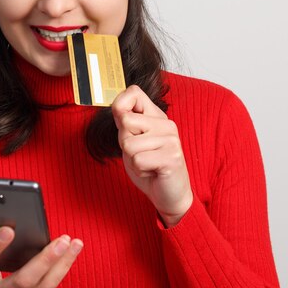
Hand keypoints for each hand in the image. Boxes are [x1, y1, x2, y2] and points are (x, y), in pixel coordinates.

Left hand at [112, 85, 192, 225]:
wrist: (170, 195)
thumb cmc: (149, 167)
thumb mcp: (132, 141)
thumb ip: (126, 123)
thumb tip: (116, 106)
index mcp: (157, 116)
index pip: (134, 92)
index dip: (120, 105)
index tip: (124, 124)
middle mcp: (166, 124)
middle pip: (125, 121)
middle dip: (124, 142)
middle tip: (140, 153)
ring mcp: (171, 140)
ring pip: (129, 144)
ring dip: (132, 159)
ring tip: (147, 164)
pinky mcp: (172, 157)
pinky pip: (137, 160)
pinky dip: (139, 170)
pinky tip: (152, 172)